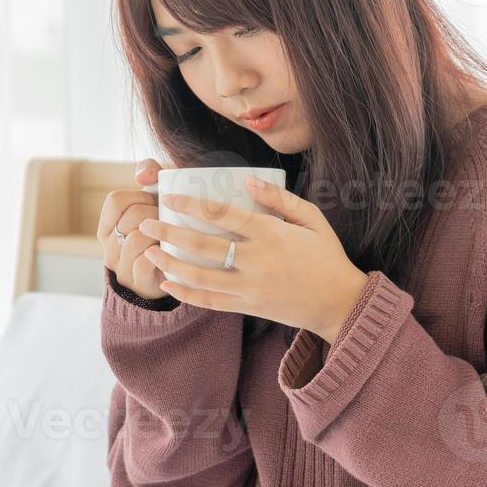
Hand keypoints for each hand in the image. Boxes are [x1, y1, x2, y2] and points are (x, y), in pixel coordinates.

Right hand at [96, 158, 167, 300]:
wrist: (169, 274)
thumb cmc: (162, 230)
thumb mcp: (154, 199)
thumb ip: (149, 173)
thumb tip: (141, 176)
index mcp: (107, 226)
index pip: (115, 200)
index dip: (139, 197)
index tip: (154, 203)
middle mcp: (109, 246)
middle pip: (130, 218)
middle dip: (155, 214)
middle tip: (167, 221)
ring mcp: (121, 267)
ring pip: (136, 239)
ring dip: (159, 235)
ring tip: (169, 237)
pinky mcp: (137, 283)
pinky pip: (145, 262)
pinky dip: (160, 255)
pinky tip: (168, 254)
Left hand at [135, 176, 369, 341]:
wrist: (341, 303)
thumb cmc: (327, 256)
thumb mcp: (312, 219)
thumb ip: (281, 198)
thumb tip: (249, 179)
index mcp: (271, 233)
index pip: (222, 215)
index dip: (191, 204)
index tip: (169, 197)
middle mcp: (256, 260)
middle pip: (201, 245)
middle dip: (168, 234)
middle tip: (145, 224)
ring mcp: (250, 287)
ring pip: (199, 277)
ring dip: (169, 265)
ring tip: (149, 253)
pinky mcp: (248, 307)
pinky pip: (209, 302)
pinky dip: (185, 294)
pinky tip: (168, 283)